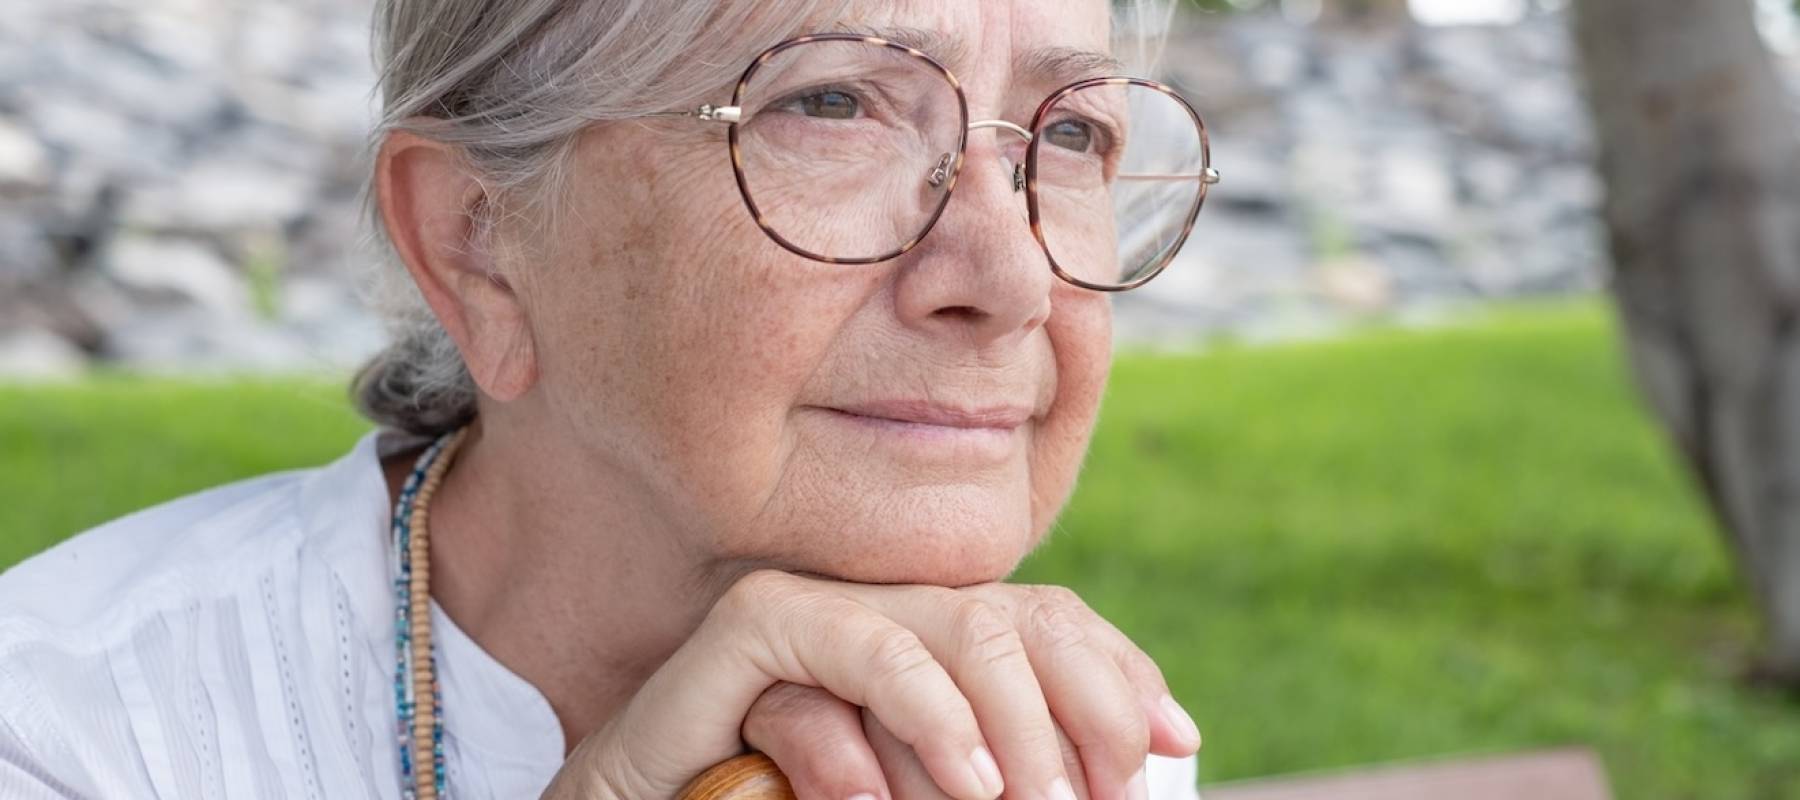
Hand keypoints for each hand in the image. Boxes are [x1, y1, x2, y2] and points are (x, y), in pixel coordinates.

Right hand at [540, 572, 1200, 799]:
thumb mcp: (921, 797)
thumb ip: (991, 777)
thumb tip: (1128, 779)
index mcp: (933, 643)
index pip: (1050, 624)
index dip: (1119, 672)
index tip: (1174, 740)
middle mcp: (890, 609)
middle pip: (1020, 618)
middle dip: (1082, 705)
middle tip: (1103, 797)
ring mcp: (828, 605)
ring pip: (957, 627)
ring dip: (1010, 725)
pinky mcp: (758, 621)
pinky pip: (861, 644)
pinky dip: (921, 711)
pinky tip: (960, 780)